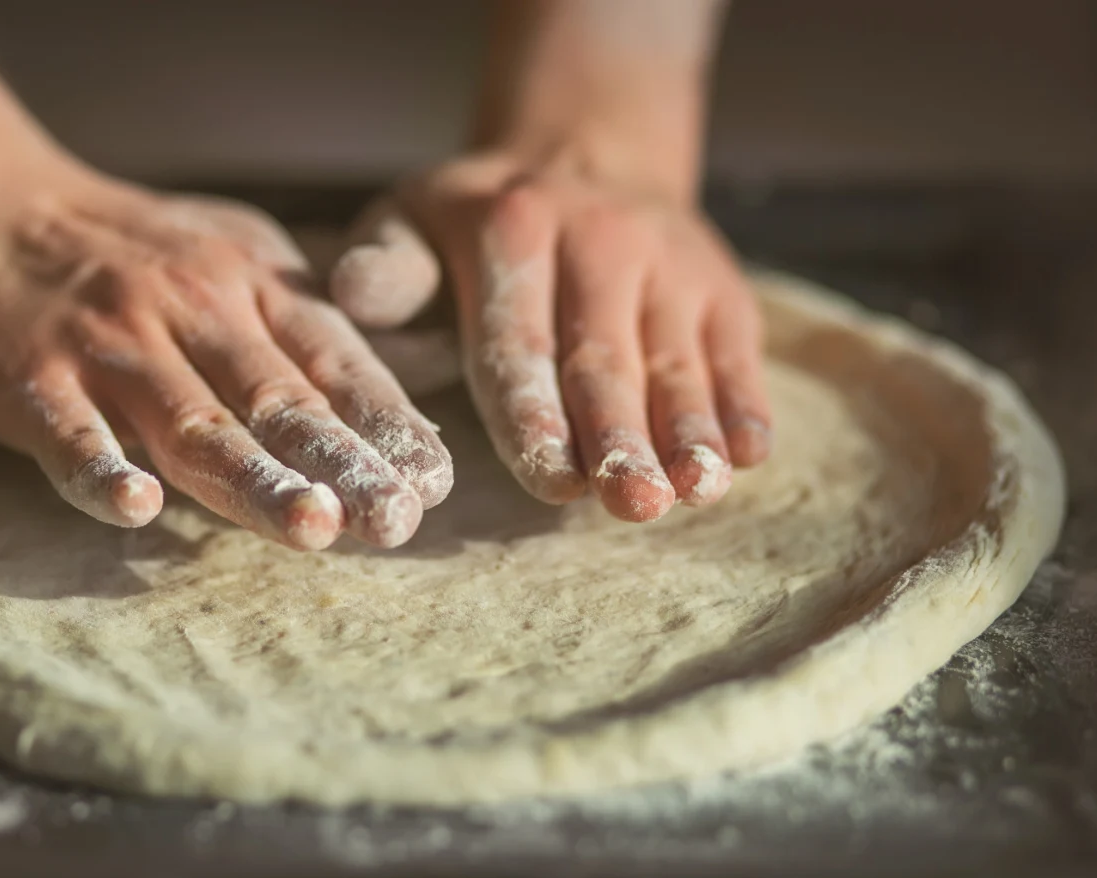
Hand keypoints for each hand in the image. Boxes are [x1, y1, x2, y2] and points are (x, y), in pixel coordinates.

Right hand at [0, 166, 451, 549]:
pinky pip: (71, 432)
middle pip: (279, 400)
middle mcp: (193, 311)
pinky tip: (136, 509)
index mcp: (252, 287)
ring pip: (193, 423)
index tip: (432, 482)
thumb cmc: (131, 251)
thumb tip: (395, 395)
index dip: (386, 423)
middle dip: (343, 465)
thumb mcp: (235, 253)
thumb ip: (303, 320)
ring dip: (254, 479)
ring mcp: (113, 346)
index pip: (335, 361)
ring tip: (312, 529)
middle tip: (396, 521)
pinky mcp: (34, 378)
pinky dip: (102, 469)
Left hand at [329, 148, 770, 521]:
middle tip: (631, 503)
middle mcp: (599, 241)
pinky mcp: (722, 284)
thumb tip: (349, 293)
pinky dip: (743, 404)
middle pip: (607, 360)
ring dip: (689, 431)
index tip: (551, 478)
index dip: (537, 414)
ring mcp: (670, 262)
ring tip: (696, 490)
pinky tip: (747, 458)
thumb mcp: (413, 219)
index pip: (520, 341)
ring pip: (677, 362)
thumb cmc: (481, 222)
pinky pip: (735, 351)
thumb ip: (386, 266)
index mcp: (511, 232)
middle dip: (620, 438)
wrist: (588, 155)